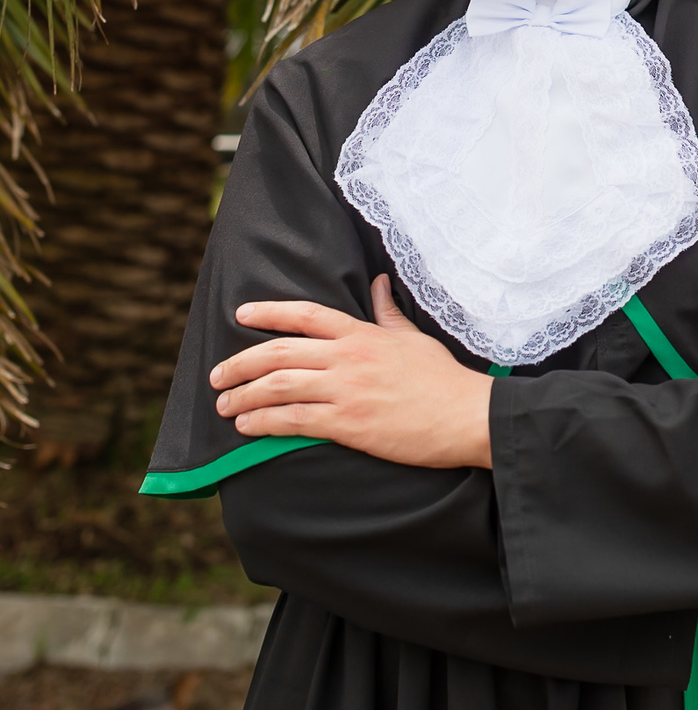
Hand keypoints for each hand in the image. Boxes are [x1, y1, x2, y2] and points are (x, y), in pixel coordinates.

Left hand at [209, 276, 492, 467]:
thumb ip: (388, 312)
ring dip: (243, 395)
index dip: (269, 312)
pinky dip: (263, 421)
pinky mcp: (348, 424)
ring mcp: (346, 390)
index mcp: (363, 334)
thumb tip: (379, 282)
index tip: (241, 315)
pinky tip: (247, 426)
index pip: (306, 314)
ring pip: (278, 386)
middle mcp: (348, 358)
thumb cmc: (444, 379)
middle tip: (217, 375)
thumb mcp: (414, 337)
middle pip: (279, 352)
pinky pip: (293, 420)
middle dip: (240, 363)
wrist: (467, 416)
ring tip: (224, 404)